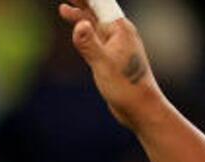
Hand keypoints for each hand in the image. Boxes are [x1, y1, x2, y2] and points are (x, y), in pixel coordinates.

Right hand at [58, 1, 162, 130]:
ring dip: (81, 15)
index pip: (100, 3)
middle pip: (98, 9)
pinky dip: (85, 31)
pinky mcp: (112, 57)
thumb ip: (90, 44)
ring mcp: (116, 44)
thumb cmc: (126, 87)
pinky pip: (96, 37)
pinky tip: (79, 32)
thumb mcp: (103, 64)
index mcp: (120, 29)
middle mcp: (119, 33)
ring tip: (64, 8)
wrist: (140, 107)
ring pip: (95, 24)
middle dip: (83, 1)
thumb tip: (79, 24)